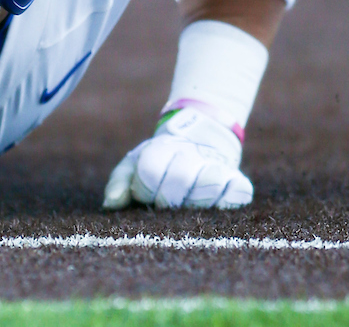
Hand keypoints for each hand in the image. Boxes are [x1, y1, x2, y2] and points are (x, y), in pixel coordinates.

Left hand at [102, 106, 251, 209]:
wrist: (201, 141)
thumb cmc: (161, 163)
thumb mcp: (135, 164)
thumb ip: (121, 182)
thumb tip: (111, 204)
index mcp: (162, 149)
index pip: (149, 171)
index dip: (143, 189)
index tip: (144, 196)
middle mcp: (191, 155)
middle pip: (179, 177)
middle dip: (167, 198)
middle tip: (166, 205)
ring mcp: (217, 167)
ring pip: (209, 185)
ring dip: (195, 201)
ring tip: (187, 207)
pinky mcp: (238, 183)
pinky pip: (237, 194)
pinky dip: (226, 202)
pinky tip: (213, 207)